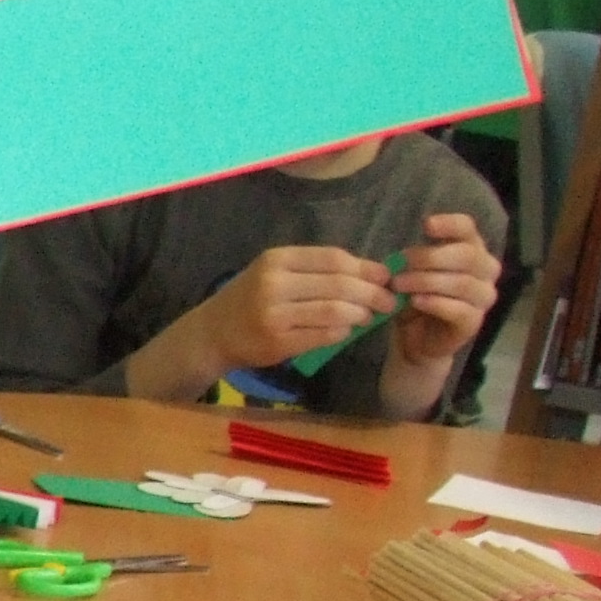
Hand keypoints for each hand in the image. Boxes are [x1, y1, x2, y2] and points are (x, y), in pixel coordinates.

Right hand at [204, 246, 397, 374]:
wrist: (213, 333)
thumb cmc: (251, 299)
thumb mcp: (277, 273)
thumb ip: (317, 270)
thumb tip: (373, 273)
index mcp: (277, 260)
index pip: (335, 259)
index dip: (366, 268)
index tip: (385, 277)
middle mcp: (274, 283)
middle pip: (340, 284)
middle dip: (372, 294)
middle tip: (387, 302)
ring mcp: (275, 314)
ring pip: (335, 310)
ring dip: (360, 314)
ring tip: (368, 317)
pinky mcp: (278, 341)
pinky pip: (324, 334)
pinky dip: (342, 332)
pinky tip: (345, 331)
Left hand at [387, 214, 498, 367]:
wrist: (416, 339)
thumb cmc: (416, 299)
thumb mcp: (411, 275)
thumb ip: (414, 260)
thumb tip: (404, 255)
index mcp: (472, 250)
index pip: (468, 229)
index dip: (450, 224)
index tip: (426, 225)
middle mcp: (486, 271)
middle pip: (467, 255)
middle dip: (430, 257)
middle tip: (399, 263)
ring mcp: (484, 298)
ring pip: (462, 283)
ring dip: (426, 281)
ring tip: (399, 284)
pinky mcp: (474, 322)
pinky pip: (459, 309)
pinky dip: (434, 303)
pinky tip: (415, 301)